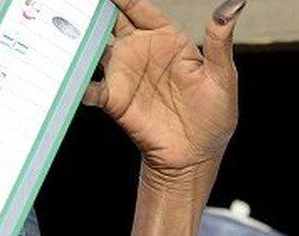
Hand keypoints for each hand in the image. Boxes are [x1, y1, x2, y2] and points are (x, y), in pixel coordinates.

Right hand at [84, 0, 245, 177]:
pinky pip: (89, 86)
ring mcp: (124, 74)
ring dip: (79, 39)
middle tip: (78, 5)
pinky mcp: (113, 100)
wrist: (195, 157)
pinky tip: (70, 75)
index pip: (140, 9)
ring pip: (94, 49)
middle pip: (110, 23)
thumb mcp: (222, 77)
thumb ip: (219, 41)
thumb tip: (234, 6)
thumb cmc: (214, 116)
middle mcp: (141, 52)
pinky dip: (76, 80)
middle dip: (94, 11)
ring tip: (64, 28)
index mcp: (167, 39)